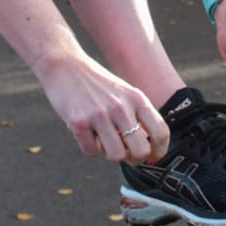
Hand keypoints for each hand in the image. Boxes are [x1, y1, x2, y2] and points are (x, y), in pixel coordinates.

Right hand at [32, 44, 169, 164]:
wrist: (64, 65)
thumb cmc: (96, 84)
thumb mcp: (124, 94)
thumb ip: (137, 117)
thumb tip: (148, 151)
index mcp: (136, 99)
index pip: (161, 132)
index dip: (159, 152)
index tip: (152, 158)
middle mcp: (121, 107)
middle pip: (141, 151)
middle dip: (134, 160)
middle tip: (125, 153)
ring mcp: (100, 114)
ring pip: (117, 156)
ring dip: (109, 154)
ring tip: (102, 139)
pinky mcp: (79, 122)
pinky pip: (91, 152)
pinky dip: (88, 147)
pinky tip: (85, 132)